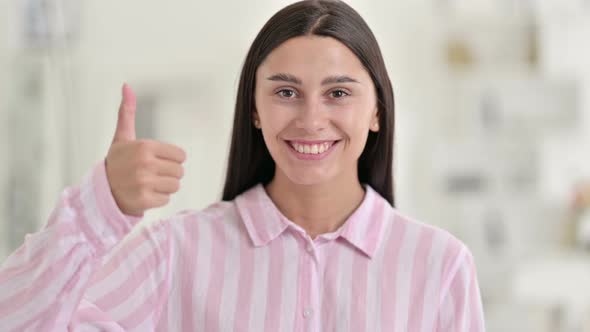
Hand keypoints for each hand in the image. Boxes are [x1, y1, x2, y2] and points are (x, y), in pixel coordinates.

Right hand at [105, 83, 185, 215]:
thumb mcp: (122, 137)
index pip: (181, 155)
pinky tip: (144, 193)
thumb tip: (126, 85)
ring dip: (164, 186)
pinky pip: (166, 199)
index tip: (156, 160)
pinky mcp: (145, 200)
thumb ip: (127, 112)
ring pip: (175, 186)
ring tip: (148, 183)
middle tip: (151, 173)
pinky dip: (158, 198)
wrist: (101, 191)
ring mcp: (145, 183)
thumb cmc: (116, 162)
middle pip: (180, 171)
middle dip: (168, 173)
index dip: (171, 159)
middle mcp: (145, 164)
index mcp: (144, 146)